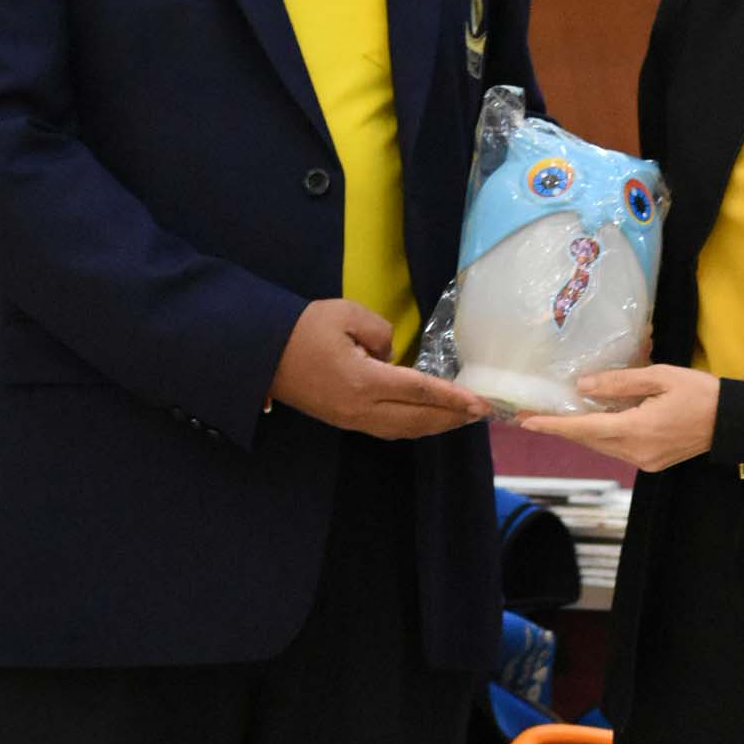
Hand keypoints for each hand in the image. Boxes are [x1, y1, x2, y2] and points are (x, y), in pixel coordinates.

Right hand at [270, 299, 488, 439]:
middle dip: (451, 417)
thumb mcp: (346, 314)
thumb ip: (381, 332)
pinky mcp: (345, 421)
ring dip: (435, 426)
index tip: (479, 402)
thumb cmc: (303, 329)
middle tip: (481, 413)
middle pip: (417, 419)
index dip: (452, 398)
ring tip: (460, 418)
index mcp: (363, 380)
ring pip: (404, 430)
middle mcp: (361, 408)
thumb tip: (392, 357)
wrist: (262, 354)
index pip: (418, 391)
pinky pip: (388, 430)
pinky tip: (427, 419)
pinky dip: (414, 427)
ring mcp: (352, 419)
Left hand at [519, 365, 719, 471]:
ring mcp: (645, 461)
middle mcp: (637, 452)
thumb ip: (620, 383)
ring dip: (581, 433)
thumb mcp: (660, 377)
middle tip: (533, 415)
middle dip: (561, 428)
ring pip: (602, 447)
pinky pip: (617, 449)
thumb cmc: (700, 392)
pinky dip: (602, 436)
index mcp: (639, 429)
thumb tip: (583, 386)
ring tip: (557, 417)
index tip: (527, 421)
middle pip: (589, 441)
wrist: (732, 421)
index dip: (554, 425)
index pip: (585, 429)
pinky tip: (594, 422)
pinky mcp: (652, 463)